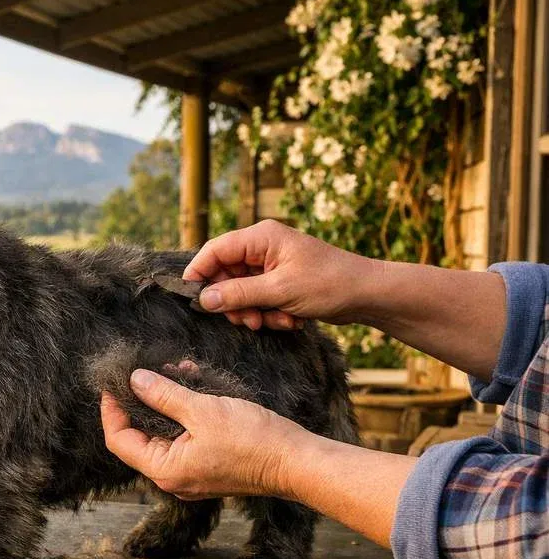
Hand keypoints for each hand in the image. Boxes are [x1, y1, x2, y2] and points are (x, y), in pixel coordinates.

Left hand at [101, 368, 310, 500]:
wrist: (295, 461)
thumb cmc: (252, 440)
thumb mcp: (203, 410)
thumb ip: (164, 395)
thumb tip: (133, 381)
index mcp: (165, 470)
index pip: (120, 440)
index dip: (112, 410)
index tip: (113, 383)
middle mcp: (173, 477)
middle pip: (139, 436)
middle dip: (142, 400)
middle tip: (146, 371)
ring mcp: (191, 473)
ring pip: (164, 433)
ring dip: (165, 402)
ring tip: (174, 371)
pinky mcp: (207, 464)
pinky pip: (184, 436)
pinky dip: (184, 411)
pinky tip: (193, 384)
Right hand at [182, 220, 374, 330]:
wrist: (368, 295)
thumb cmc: (330, 284)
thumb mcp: (280, 291)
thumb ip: (239, 294)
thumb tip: (204, 299)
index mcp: (262, 237)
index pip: (215, 250)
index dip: (199, 272)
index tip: (191, 297)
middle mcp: (263, 248)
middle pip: (225, 275)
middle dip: (235, 302)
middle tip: (248, 320)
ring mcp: (271, 266)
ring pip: (241, 292)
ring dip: (254, 311)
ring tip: (276, 320)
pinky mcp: (280, 282)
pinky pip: (259, 299)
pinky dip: (269, 313)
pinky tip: (290, 319)